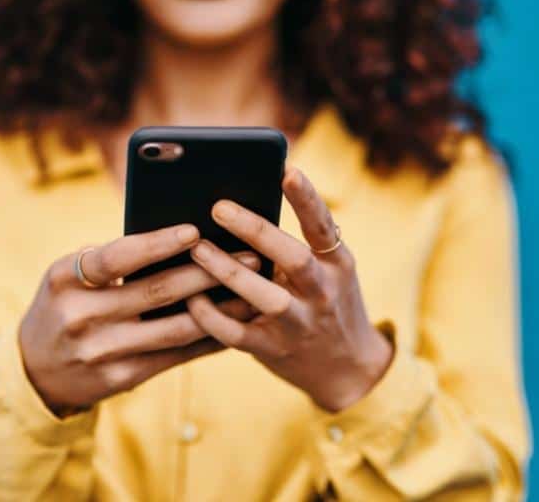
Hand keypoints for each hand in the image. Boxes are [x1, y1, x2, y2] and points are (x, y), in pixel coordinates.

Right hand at [19, 224, 258, 412]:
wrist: (35, 370)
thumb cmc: (63, 305)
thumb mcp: (67, 276)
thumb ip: (108, 258)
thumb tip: (177, 238)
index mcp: (65, 280)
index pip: (116, 256)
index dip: (157, 243)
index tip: (195, 230)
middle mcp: (81, 316)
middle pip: (156, 291)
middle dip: (207, 271)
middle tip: (249, 254)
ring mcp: (102, 352)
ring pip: (174, 327)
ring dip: (220, 308)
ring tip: (252, 289)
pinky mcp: (122, 378)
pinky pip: (175, 355)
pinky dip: (207, 339)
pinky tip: (233, 323)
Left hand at [186, 167, 392, 412]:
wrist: (347, 368)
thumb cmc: (327, 302)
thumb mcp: (330, 270)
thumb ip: (302, 242)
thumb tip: (253, 199)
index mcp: (336, 264)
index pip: (323, 226)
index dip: (307, 199)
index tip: (287, 170)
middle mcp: (321, 292)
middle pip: (292, 257)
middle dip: (255, 231)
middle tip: (218, 207)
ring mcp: (298, 324)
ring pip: (264, 296)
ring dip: (228, 271)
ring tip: (197, 247)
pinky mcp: (273, 349)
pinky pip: (237, 333)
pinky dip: (211, 316)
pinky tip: (190, 298)